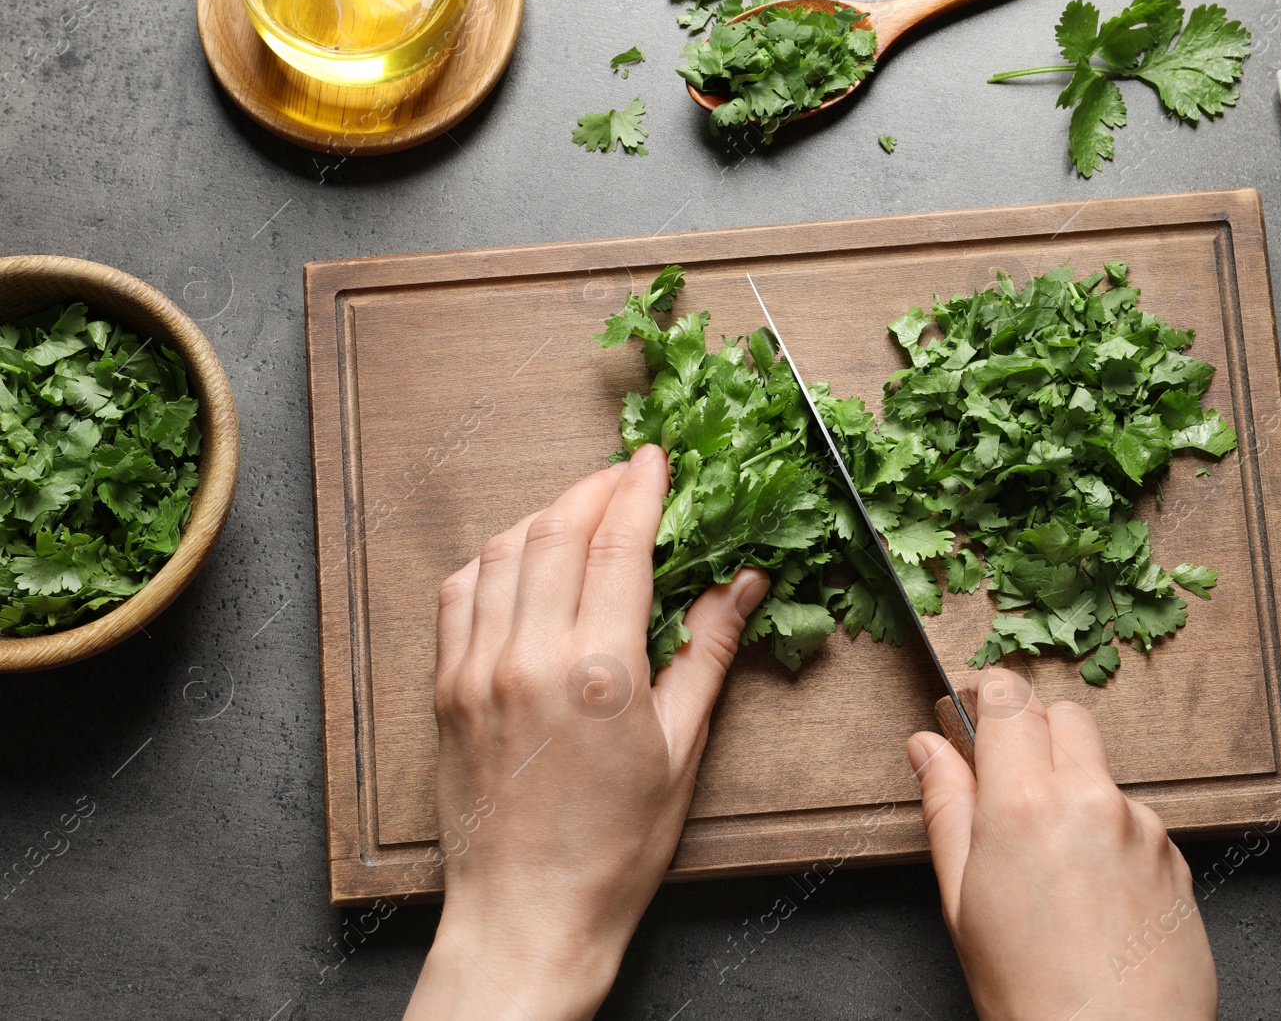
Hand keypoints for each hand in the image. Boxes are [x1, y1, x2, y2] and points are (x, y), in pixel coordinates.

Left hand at [404, 445, 769, 1020]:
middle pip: (557, 528)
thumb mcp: (682, 749)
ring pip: (502, 549)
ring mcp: (478, 669)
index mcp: (600, 671)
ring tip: (577, 511)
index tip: (656, 459)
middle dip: (594, 487)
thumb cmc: (613, 849)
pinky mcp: (446, 688)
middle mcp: (530, 657)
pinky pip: (459, 592)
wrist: (528, 914)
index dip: (640, 487)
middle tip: (624, 477)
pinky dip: (491, 558)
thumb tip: (741, 583)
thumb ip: (706, 652)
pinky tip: (518, 560)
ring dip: (543, 514)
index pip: (618, 542)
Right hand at [907, 671, 1217, 1020]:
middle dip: (1034, 730)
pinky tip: (1092, 889)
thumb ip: (945, 808)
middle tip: (1007, 780)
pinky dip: (1110, 831)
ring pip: (1102, 768)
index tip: (976, 705)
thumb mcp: (961, 900)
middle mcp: (1091, 799)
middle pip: (1064, 716)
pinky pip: (1135, 817)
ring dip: (1075, 785)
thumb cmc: (1031, 995)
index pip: (1010, 699)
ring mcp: (1141, 825)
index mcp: (1024, 803)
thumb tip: (928, 748)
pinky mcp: (1175, 855)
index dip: (989, 694)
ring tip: (1051, 860)